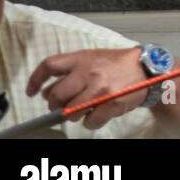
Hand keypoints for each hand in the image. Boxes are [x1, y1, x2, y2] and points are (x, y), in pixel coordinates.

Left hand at [26, 47, 147, 130]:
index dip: (35, 80)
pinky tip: (98, 113)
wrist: (148, 69)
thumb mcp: (93, 58)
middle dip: (54, 105)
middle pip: (56, 95)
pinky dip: (90, 121)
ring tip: (84, 108)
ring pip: (70, 112)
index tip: (31, 92)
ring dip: (73, 114)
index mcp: (82, 59)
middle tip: (60, 106)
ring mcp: (99, 90)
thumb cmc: (118, 64)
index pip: (49, 66)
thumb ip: (71, 71)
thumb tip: (47, 91)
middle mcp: (88, 73)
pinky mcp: (110, 104)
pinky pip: (89, 122)